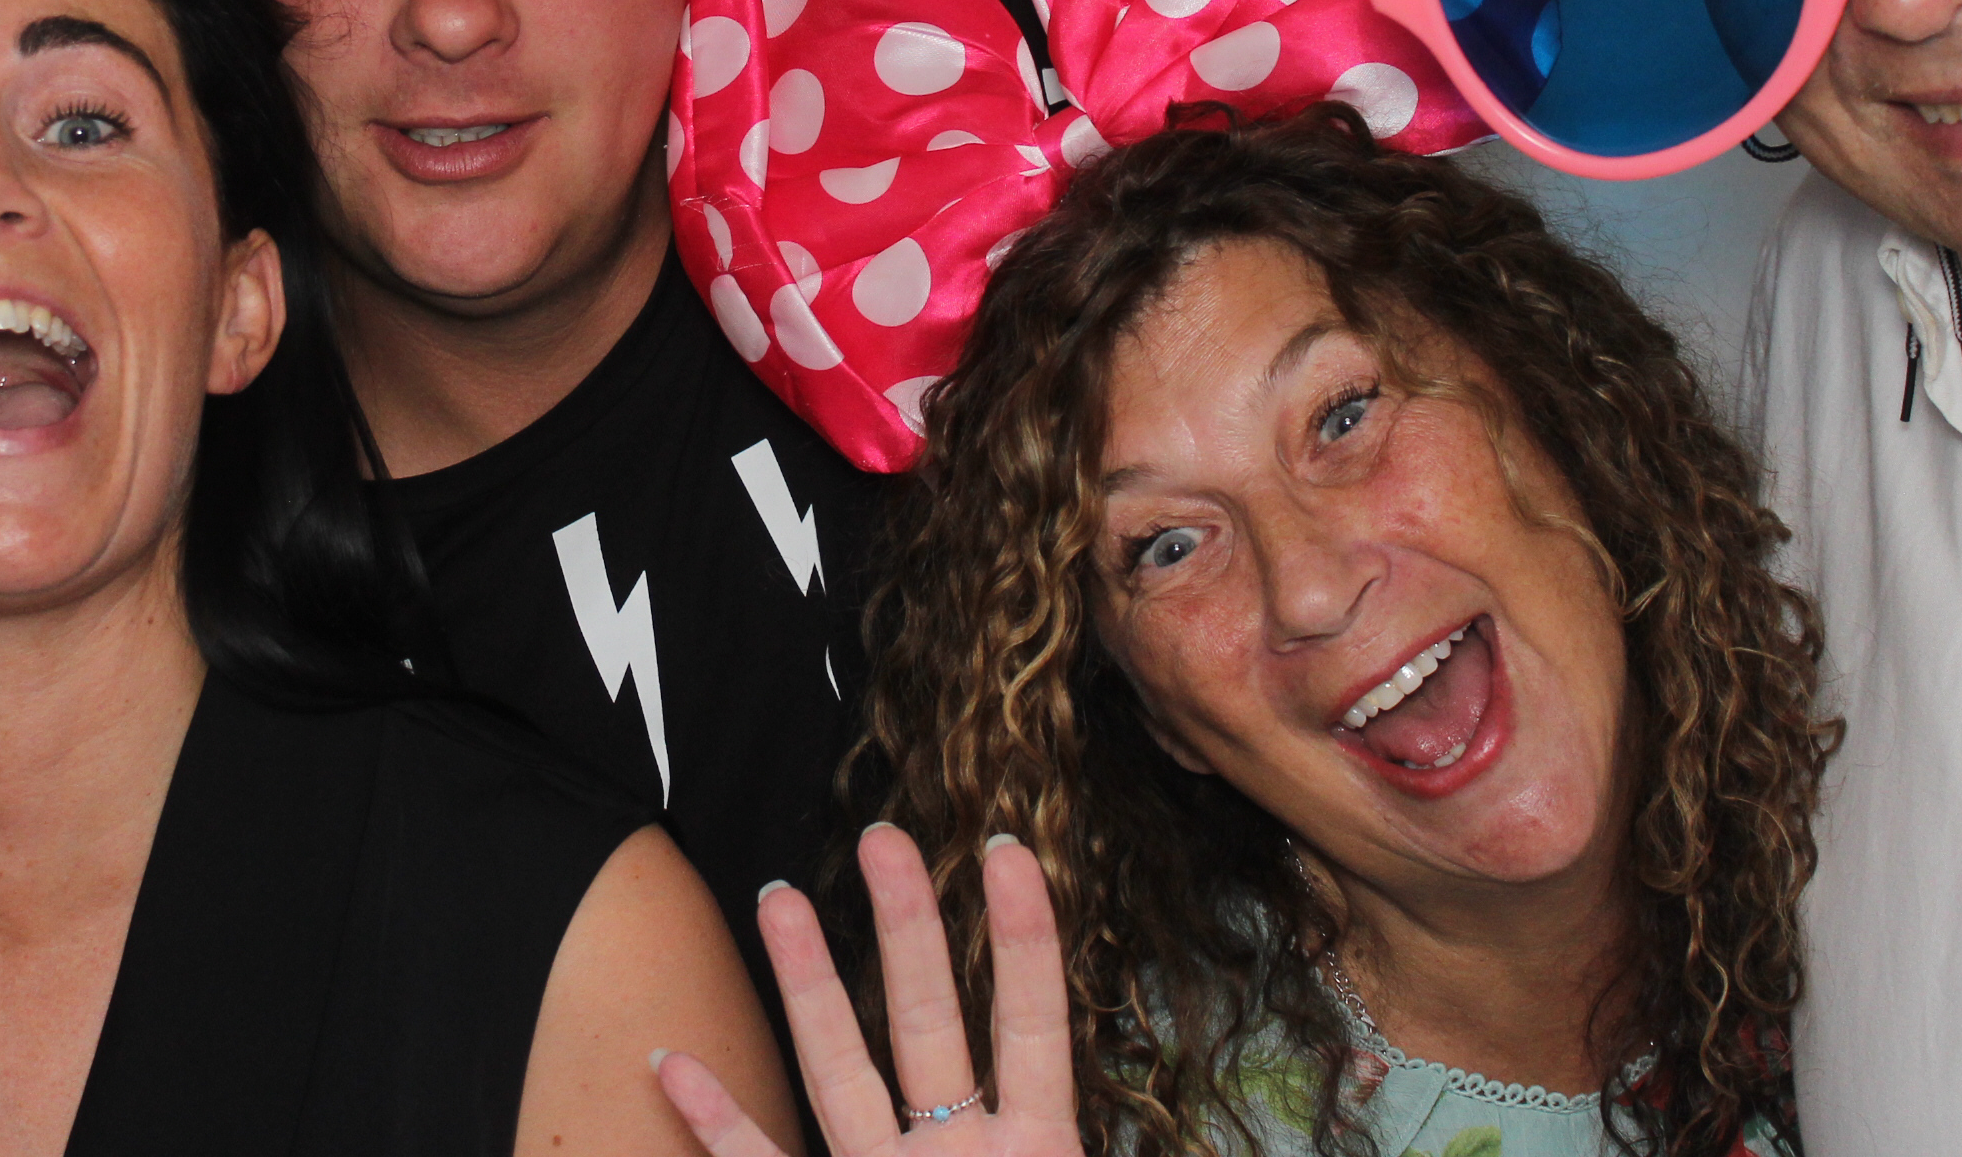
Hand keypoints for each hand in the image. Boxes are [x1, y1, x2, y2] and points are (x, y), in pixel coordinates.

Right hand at [652, 823, 1081, 1156]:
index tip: (1007, 851)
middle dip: (907, 926)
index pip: (1031, 1024)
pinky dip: (719, 1125)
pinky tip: (673, 1069)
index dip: (1024, 940)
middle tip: (885, 835)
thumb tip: (1288, 1140)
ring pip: (839, 1072)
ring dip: (807, 988)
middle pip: (928, 1020)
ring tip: (779, 896)